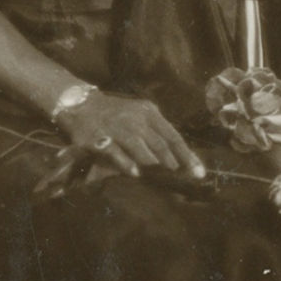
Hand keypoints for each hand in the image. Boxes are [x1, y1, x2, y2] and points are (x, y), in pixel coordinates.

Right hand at [58, 91, 205, 179]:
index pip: (173, 136)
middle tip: (179, 175)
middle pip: (160, 144)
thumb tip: (177, 157)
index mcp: (148, 112)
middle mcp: (135, 118)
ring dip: (152, 163)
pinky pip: (117, 153)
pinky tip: (135, 173)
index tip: (199, 172)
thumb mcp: (139, 114)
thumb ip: (156, 132)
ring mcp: (117, 127)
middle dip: (172, 162)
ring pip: (141, 149)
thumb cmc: (116, 113)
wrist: (80, 104)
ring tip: (158, 174)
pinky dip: (128, 164)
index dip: (187, 155)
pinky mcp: (100, 138)